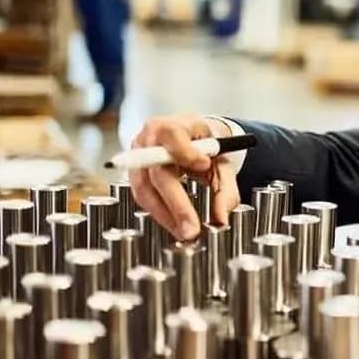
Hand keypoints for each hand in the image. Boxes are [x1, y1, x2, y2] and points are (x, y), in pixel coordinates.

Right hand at [128, 114, 241, 240]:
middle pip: (157, 172)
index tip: (204, 164)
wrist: (188, 139)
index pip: (172, 135)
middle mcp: (149, 140)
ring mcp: (137, 157)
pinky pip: (141, 197)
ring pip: (145, 189)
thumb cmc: (203, 147)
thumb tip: (221, 218)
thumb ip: (225, 188)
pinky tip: (174, 225)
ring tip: (185, 232)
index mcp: (173, 126)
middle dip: (176, 204)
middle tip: (192, 228)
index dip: (185, 151)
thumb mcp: (220, 160)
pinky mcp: (134, 174)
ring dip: (165, 215)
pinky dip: (159, 213)